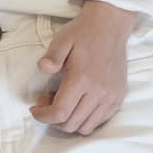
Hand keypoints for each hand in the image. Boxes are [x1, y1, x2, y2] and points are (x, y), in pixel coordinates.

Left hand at [29, 2, 135, 135]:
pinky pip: (100, 120)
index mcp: (82, 79)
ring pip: (86, 127)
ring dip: (69, 122)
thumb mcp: (62, 39)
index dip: (43, 116)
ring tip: (62, 103)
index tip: (34, 109)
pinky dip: (85, 119)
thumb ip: (52, 56)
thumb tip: (42, 68)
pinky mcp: (118, 97)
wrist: (110, 25)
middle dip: (53, 119)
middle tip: (46, 101)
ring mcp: (111, 96)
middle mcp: (98, 92)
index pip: (60, 112)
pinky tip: (77, 104)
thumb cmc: (83, 32)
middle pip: (71, 124)